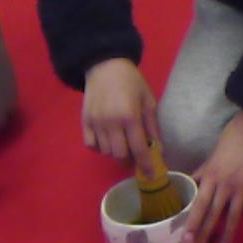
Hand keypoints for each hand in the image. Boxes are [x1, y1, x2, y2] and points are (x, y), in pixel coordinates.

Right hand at [82, 58, 159, 178]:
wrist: (105, 66)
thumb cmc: (132, 82)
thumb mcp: (149, 101)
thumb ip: (153, 127)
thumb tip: (158, 150)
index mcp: (130, 117)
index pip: (139, 148)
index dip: (146, 165)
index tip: (151, 175)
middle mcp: (110, 123)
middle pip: (119, 155)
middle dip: (130, 159)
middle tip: (136, 155)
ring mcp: (95, 123)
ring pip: (105, 152)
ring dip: (116, 153)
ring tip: (123, 144)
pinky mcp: (84, 122)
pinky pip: (91, 145)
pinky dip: (100, 148)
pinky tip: (108, 140)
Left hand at [184, 111, 242, 242]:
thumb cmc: (233, 137)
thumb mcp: (212, 155)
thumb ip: (203, 173)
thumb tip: (190, 184)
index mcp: (212, 175)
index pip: (198, 204)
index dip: (191, 223)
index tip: (183, 240)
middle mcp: (226, 183)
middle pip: (213, 214)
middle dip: (203, 235)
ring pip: (235, 215)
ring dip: (228, 234)